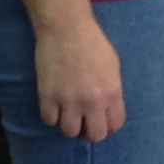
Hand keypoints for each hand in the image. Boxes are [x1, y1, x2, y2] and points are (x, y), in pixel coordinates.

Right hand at [34, 14, 126, 140]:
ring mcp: (69, 100)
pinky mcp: (48, 96)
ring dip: (69, 124)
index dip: (108, 125)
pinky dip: (51, 115)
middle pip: (95, 136)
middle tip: (84, 121)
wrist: (66, 28)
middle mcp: (92, 101)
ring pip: (69, 132)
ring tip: (67, 112)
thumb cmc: (92, 42)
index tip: (100, 120)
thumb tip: (108, 107)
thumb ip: (112, 89)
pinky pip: (49, 120)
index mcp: (112, 92)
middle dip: (90, 131)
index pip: (115, 125)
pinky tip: (53, 104)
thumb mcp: (112, 65)